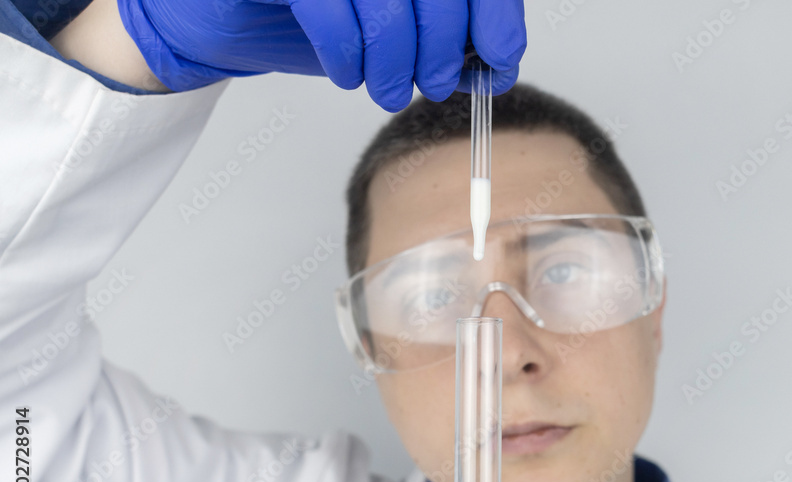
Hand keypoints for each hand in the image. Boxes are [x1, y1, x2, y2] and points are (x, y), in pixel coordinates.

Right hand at [117, 0, 525, 109]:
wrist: (219, 12)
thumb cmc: (309, 12)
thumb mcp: (389, 21)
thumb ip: (440, 27)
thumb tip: (495, 61)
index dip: (495, 17)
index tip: (498, 63)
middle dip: (446, 46)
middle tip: (436, 83)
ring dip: (397, 59)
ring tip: (388, 89)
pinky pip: (327, 7)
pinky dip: (348, 52)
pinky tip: (349, 74)